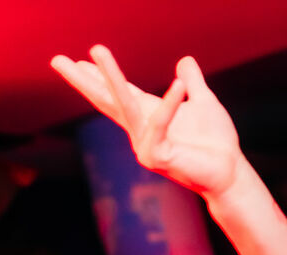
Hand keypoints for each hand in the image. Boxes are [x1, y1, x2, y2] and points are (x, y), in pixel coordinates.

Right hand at [51, 46, 241, 196]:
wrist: (230, 172)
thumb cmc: (216, 143)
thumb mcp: (204, 102)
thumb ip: (193, 82)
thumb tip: (185, 60)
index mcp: (149, 118)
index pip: (119, 94)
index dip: (100, 76)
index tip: (80, 60)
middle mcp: (141, 131)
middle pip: (107, 101)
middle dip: (83, 79)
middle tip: (57, 60)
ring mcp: (145, 145)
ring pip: (124, 105)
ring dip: (111, 77)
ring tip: (96, 50)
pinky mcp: (158, 157)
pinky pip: (159, 122)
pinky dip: (170, 103)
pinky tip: (178, 84)